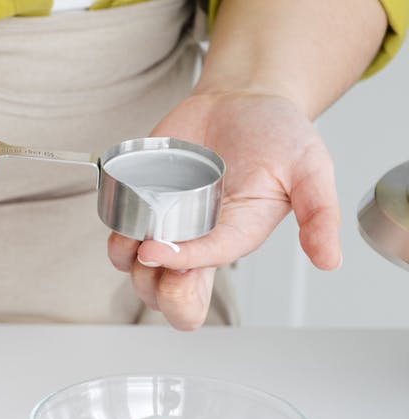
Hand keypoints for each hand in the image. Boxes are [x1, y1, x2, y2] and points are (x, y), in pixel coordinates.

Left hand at [107, 90, 341, 329]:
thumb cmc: (279, 135)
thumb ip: (319, 212)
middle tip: (151, 253)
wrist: (243, 100)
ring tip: (131, 230)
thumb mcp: (311, 167)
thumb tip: (329, 260)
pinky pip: (120, 237)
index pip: (207, 262)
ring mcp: (170, 224)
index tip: (159, 249)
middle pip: (168, 292)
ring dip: (127, 258)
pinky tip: (120, 216)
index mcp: (237, 236)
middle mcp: (200, 239)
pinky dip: (114, 234)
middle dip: (155, 285)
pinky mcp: (145, 204)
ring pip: (136, 269)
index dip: (181, 263)